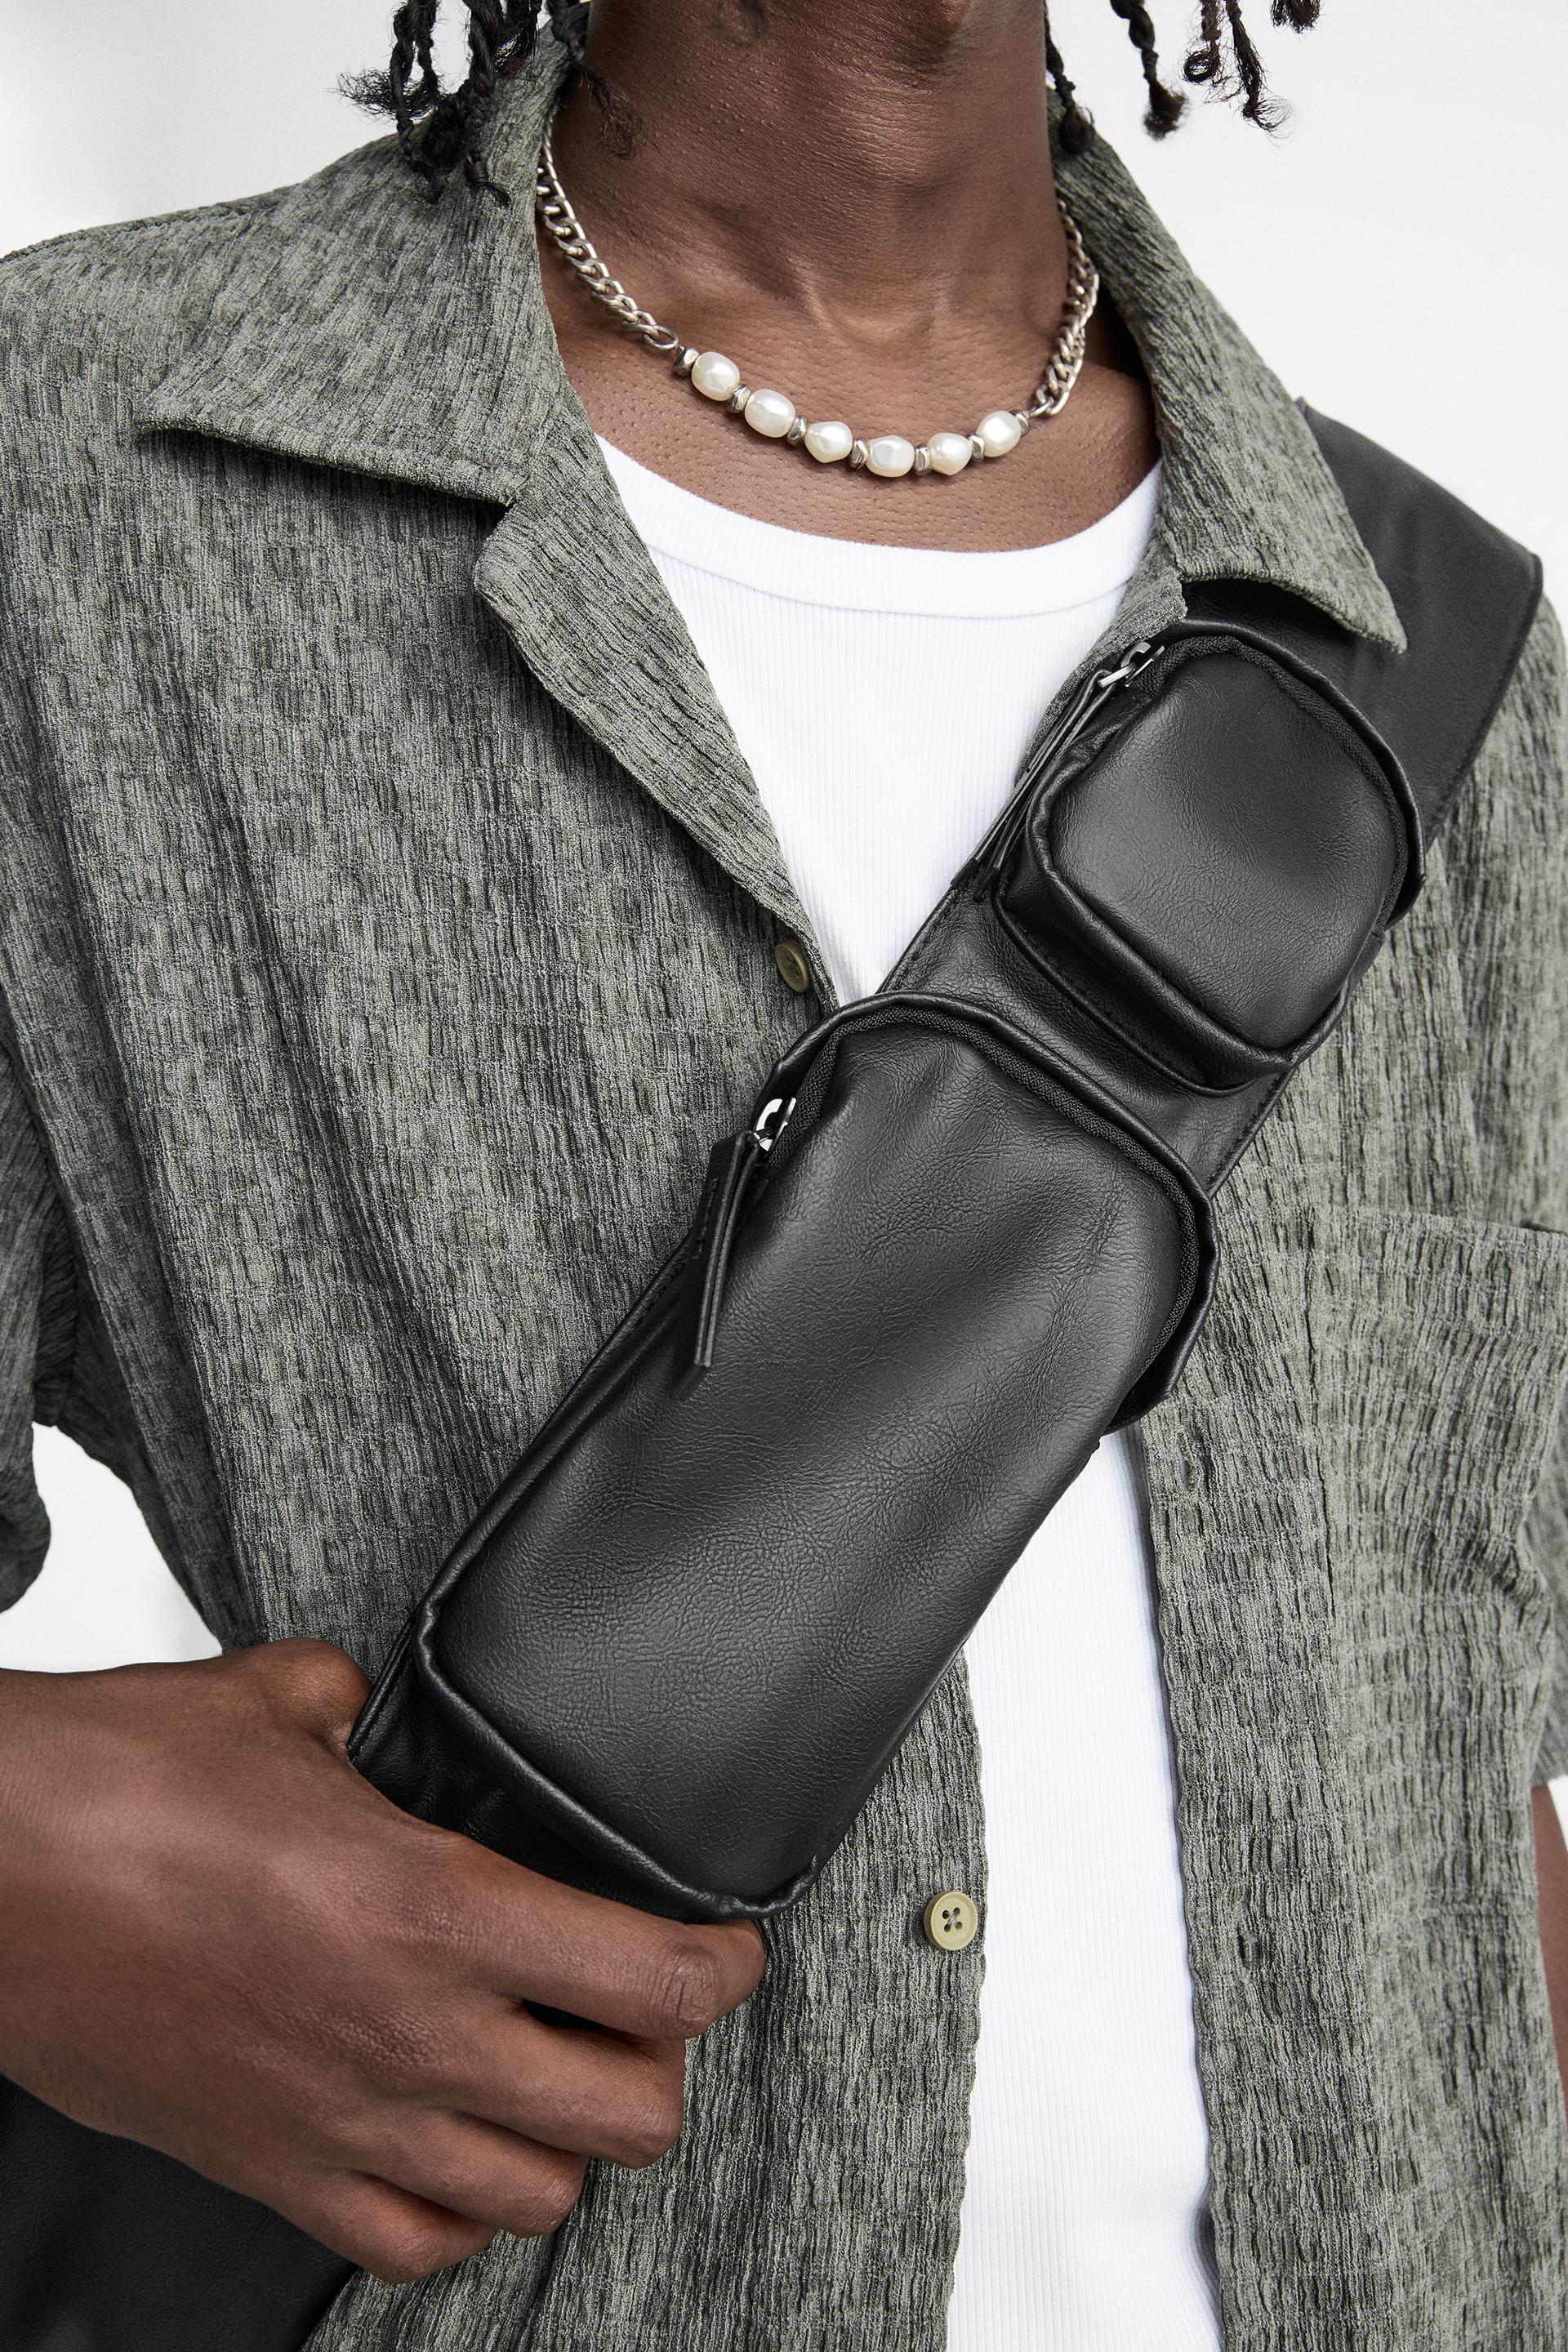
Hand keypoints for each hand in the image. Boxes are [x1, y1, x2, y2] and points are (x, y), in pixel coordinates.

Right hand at [0, 1640, 764, 2280]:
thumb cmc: (111, 1791)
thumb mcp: (273, 1698)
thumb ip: (356, 1705)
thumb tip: (369, 1711)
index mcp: (435, 1908)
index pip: (655, 1978)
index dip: (723, 1964)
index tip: (727, 1943)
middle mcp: (410, 2035)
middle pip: (630, 2114)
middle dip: (663, 2062)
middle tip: (642, 2006)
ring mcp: (344, 2121)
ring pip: (537, 2195)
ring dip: (568, 2138)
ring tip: (553, 2071)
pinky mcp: (271, 2171)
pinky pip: (413, 2247)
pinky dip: (461, 2210)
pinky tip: (453, 2146)